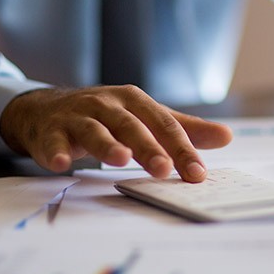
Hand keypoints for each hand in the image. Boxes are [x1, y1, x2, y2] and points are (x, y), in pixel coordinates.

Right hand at [0, 85, 232, 180]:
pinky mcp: (50, 131)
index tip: (197, 173)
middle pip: (131, 126)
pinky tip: (62, 165)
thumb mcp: (144, 117)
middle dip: (148, 147)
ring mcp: (77, 116)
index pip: (163, 124)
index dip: (181, 148)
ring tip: (120, 160)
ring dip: (107, 145)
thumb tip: (226, 136)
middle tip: (164, 170)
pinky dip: (56, 152)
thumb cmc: (104, 116)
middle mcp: (106, 104)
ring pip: (94, 130)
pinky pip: (53, 142)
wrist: (46, 109)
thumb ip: (183, 129)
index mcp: (134, 100)